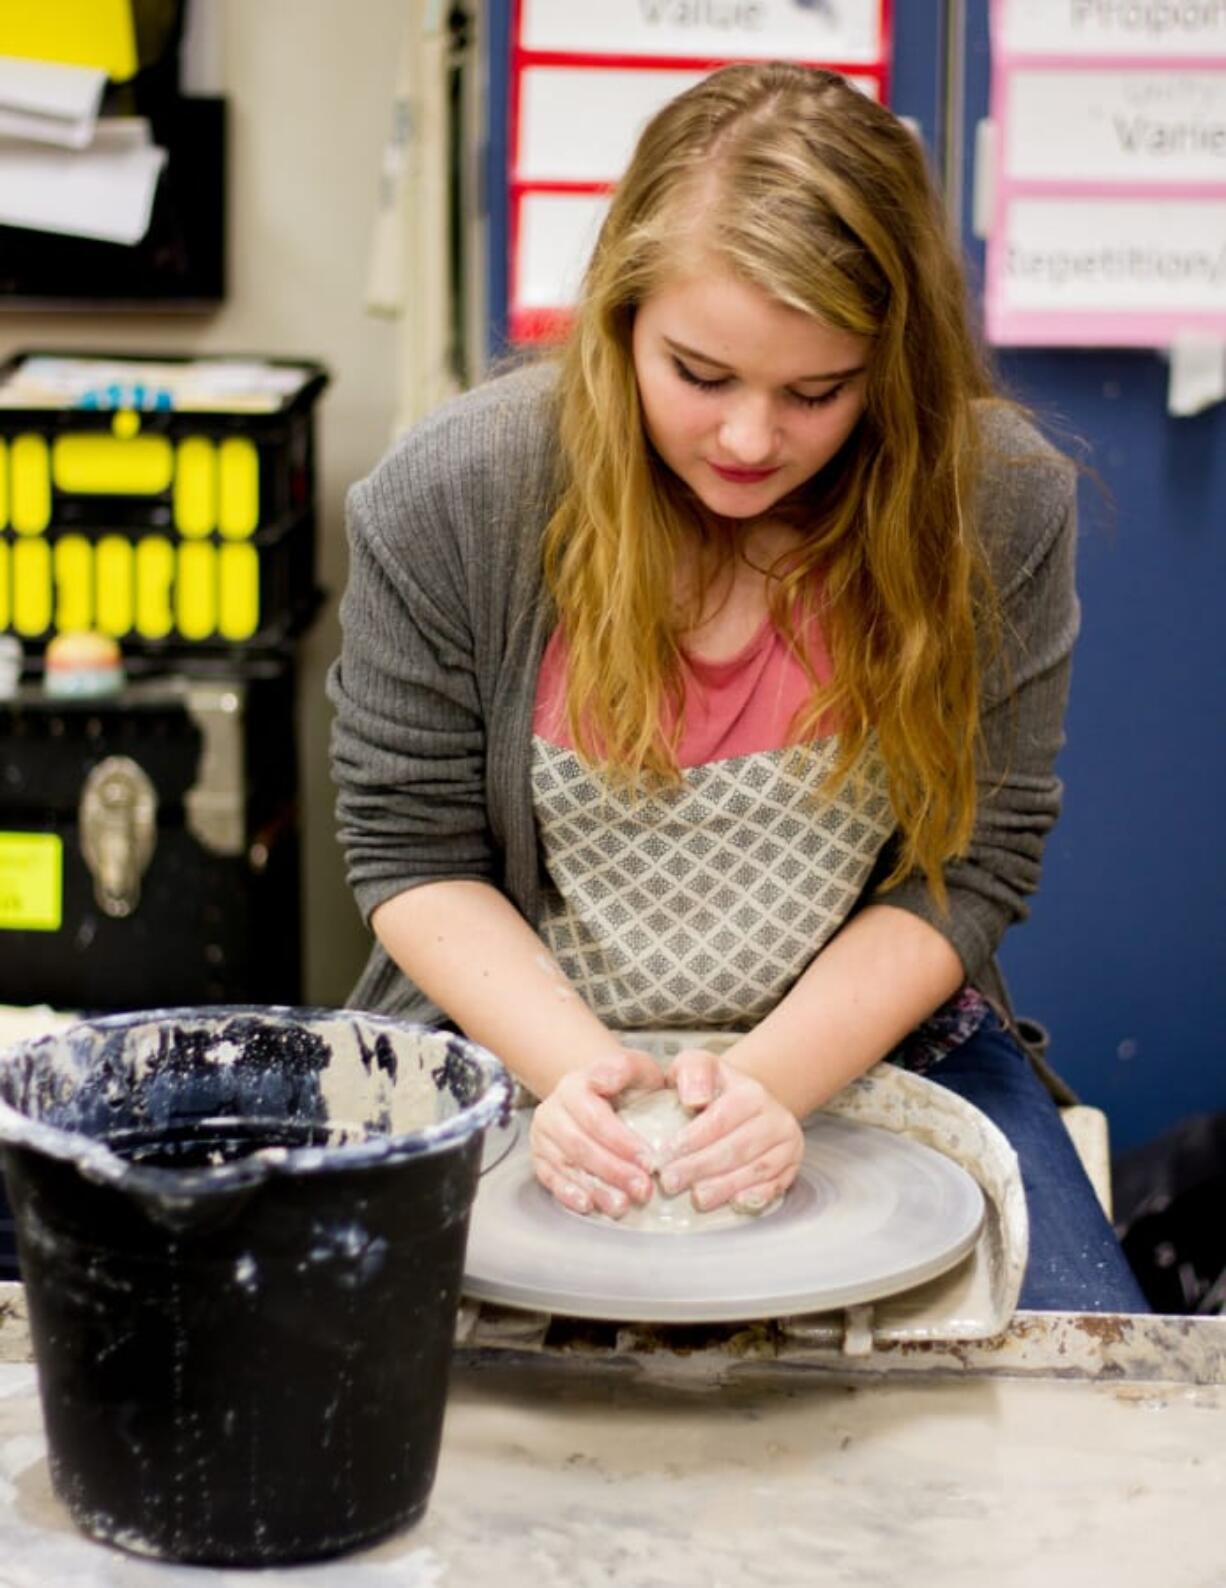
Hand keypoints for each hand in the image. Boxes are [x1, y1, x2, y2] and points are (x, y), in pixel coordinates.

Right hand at [530, 1049, 663, 1217]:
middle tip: (643, 1188)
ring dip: (596, 1188)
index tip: (649, 1160)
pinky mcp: (540, 1156)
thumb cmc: (624, 1085)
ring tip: (623, 1204)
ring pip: (567, 1164)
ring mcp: (544, 1134)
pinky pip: (550, 1178)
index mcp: (575, 1085)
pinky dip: (569, 1194)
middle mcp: (553, 1109)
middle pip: (580, 1145)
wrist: (600, 1094)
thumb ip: (625, 1067)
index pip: (595, 1117)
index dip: (622, 1141)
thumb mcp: (635, 1067)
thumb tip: (606, 1081)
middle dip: (614, 1170)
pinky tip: (590, 1205)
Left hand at [656, 1050, 804, 1213]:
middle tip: (670, 1183)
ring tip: (697, 1198)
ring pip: (756, 1169)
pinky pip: (777, 1184)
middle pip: (736, 1148)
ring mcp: (787, 1142)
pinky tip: (736, 1203)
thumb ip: (692, 1071)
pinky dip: (756, 1196)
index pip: (718, 1121)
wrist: (743, 1103)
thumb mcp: (697, 1066)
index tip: (662, 1158)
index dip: (689, 1141)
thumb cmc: (711, 1087)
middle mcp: (775, 1116)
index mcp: (751, 1092)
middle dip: (700, 1168)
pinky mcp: (792, 1164)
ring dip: (724, 1187)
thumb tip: (695, 1098)